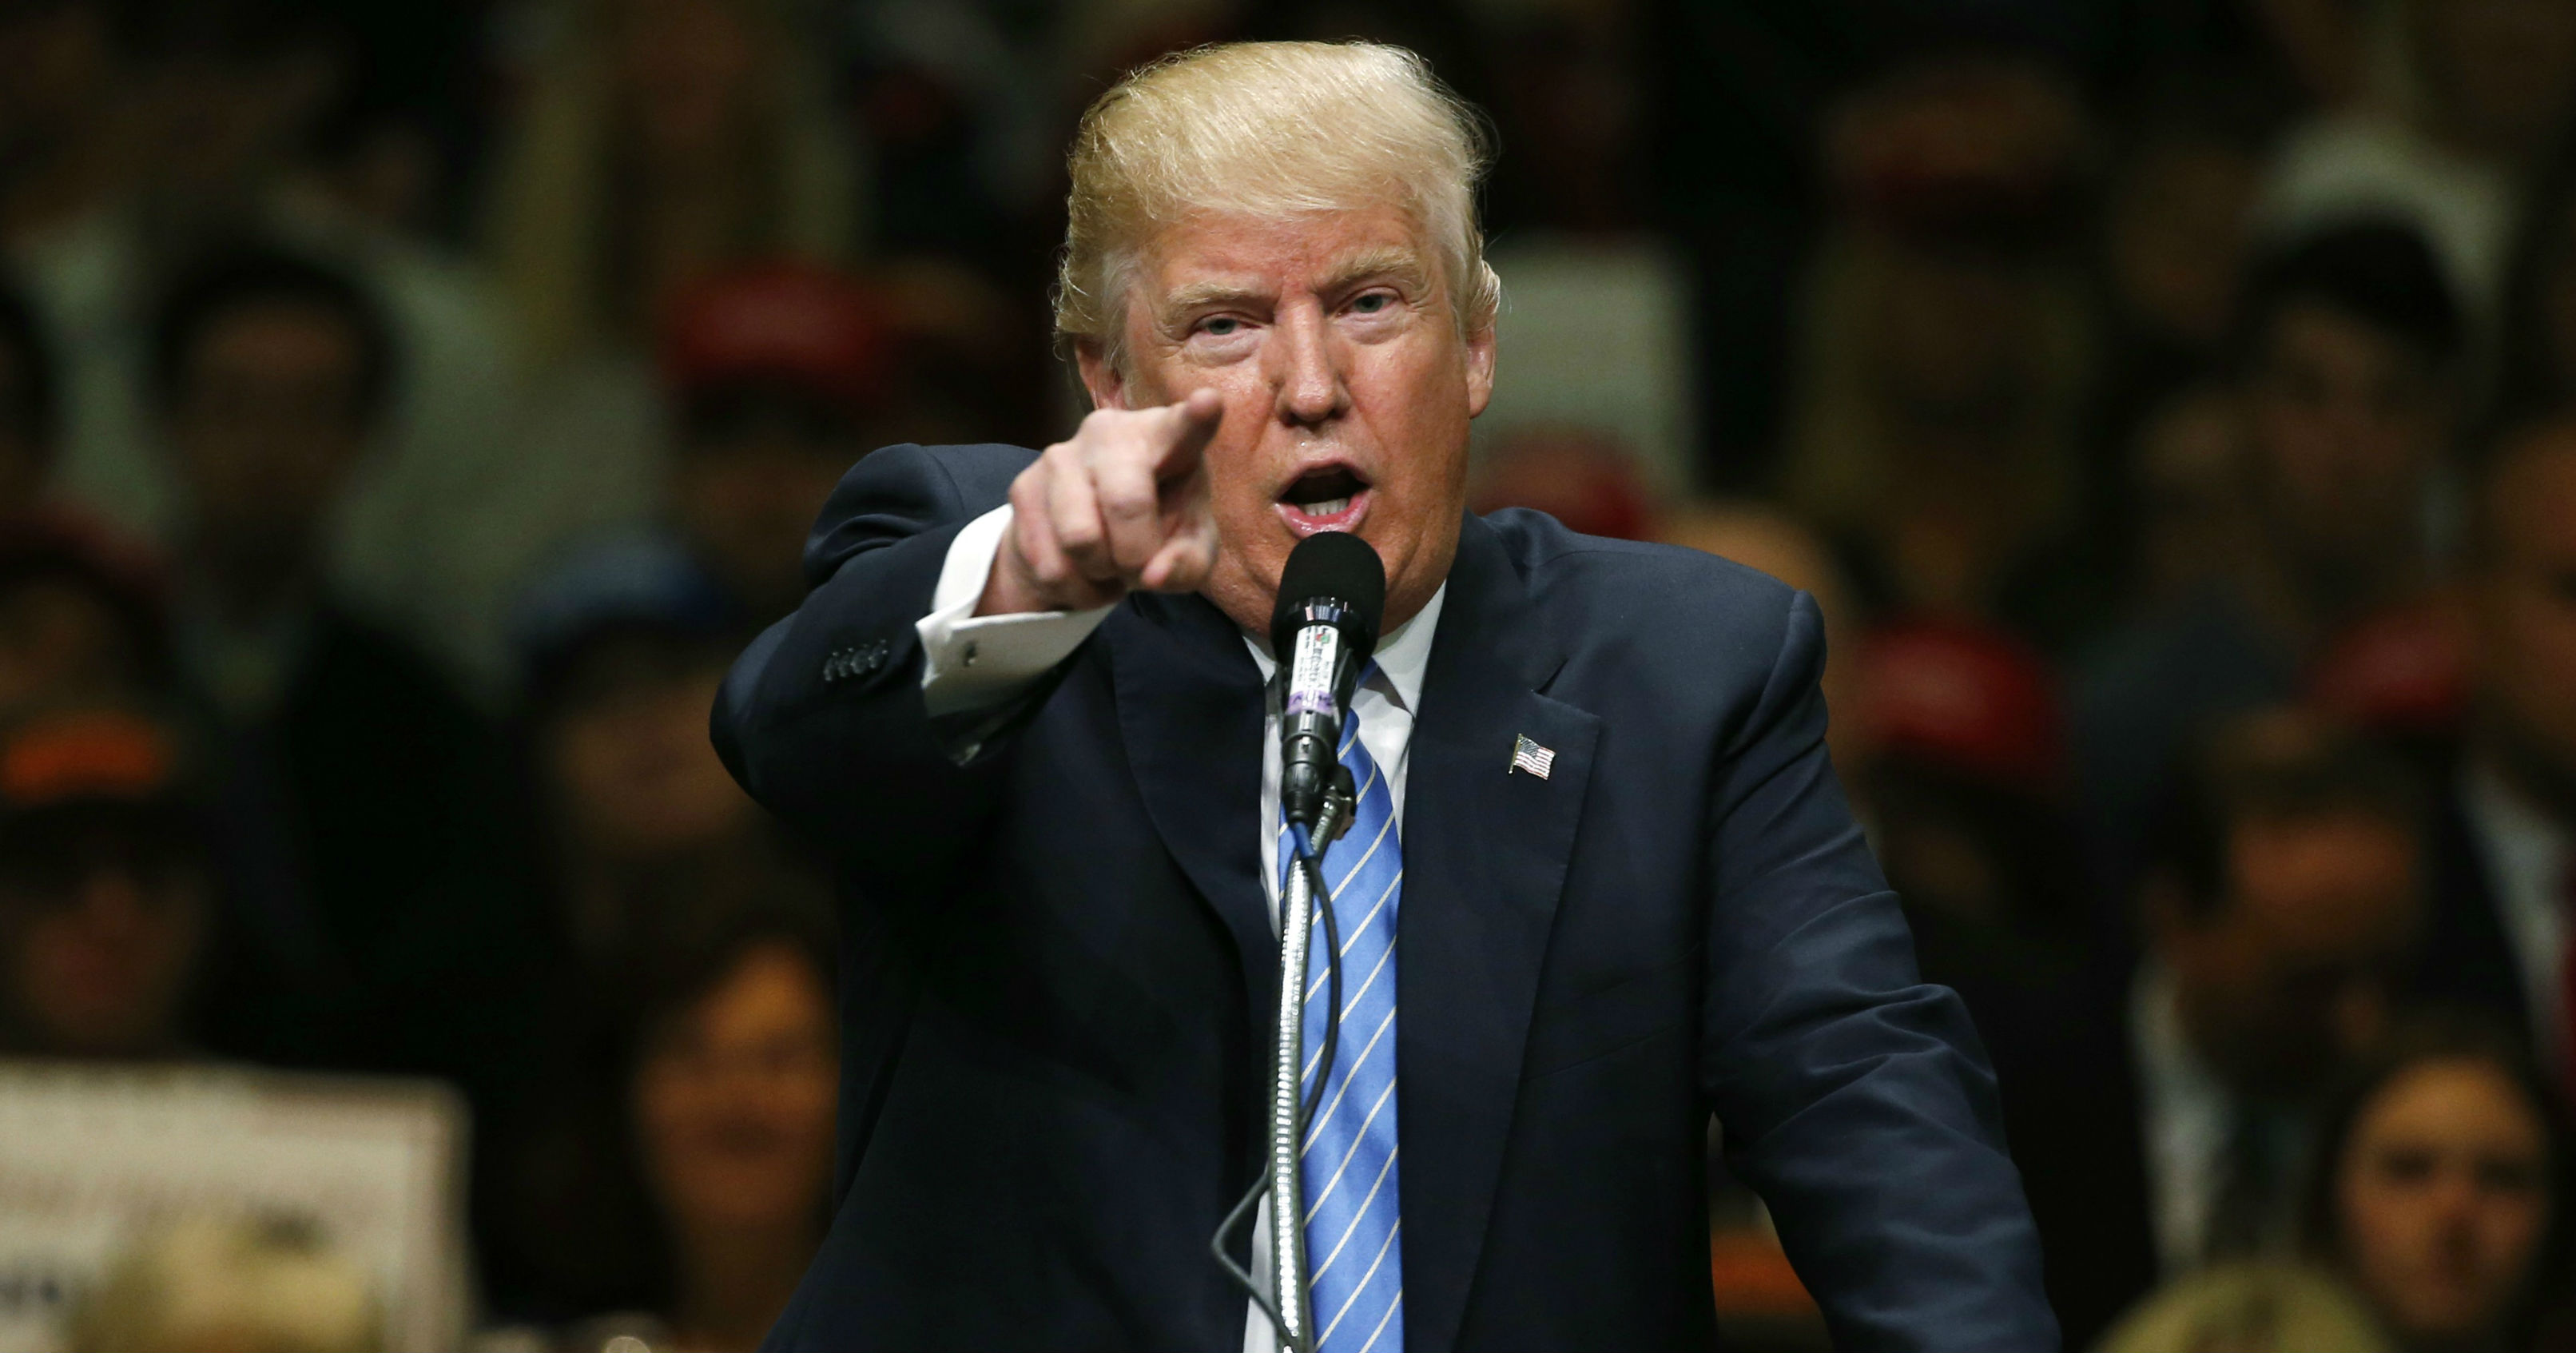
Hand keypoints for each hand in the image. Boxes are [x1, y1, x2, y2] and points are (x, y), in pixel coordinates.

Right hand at [979, 389, 1222, 615]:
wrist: (1086, 536)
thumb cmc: (1158, 529)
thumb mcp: (1188, 550)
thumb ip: (1187, 564)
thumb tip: (1154, 577)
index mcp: (1166, 436)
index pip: (1183, 427)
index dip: (1197, 417)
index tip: (1209, 402)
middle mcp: (1110, 431)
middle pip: (1125, 503)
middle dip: (1136, 557)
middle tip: (1139, 569)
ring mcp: (1060, 454)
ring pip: (1080, 539)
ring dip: (1100, 572)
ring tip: (1109, 565)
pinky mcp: (1024, 486)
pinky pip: (1049, 562)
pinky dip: (1074, 586)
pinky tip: (1081, 569)